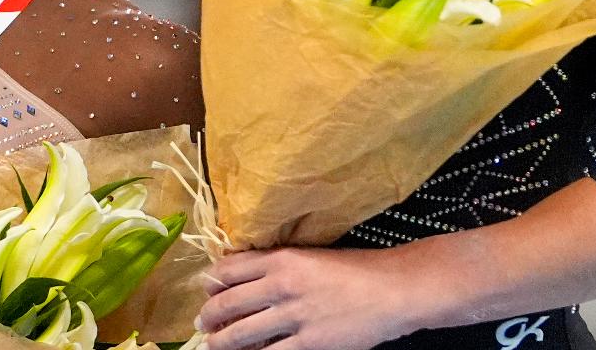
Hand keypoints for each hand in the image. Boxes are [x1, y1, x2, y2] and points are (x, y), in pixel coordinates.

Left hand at [195, 246, 426, 349]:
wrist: (394, 289)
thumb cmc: (358, 269)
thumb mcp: (313, 255)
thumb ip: (281, 264)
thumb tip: (252, 274)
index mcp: (281, 259)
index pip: (229, 269)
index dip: (212, 281)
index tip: (206, 289)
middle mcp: (281, 285)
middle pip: (228, 302)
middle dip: (209, 315)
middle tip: (201, 322)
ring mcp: (293, 316)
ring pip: (241, 333)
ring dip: (221, 341)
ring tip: (213, 345)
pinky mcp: (309, 343)